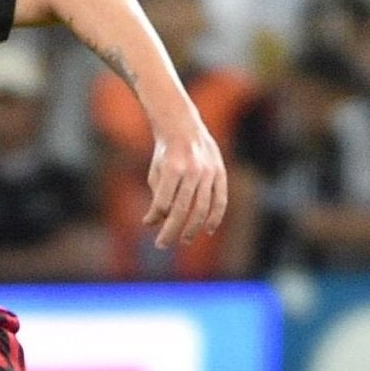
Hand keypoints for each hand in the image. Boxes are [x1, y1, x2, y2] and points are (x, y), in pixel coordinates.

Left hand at [143, 123, 226, 248]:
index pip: (163, 202)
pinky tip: (208, 230)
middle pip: (181, 209)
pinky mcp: (220, 173)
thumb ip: (156, 198)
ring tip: (184, 241)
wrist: (184, 126)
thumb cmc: (165, 153)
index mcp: (172, 168)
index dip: (155, 217)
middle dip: (171, 230)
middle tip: (162, 244)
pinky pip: (220, 200)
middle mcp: (192, 170)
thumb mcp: (155, 172)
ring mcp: (208, 172)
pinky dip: (215, 218)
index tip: (149, 226)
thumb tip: (152, 224)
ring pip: (202, 208)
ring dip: (192, 228)